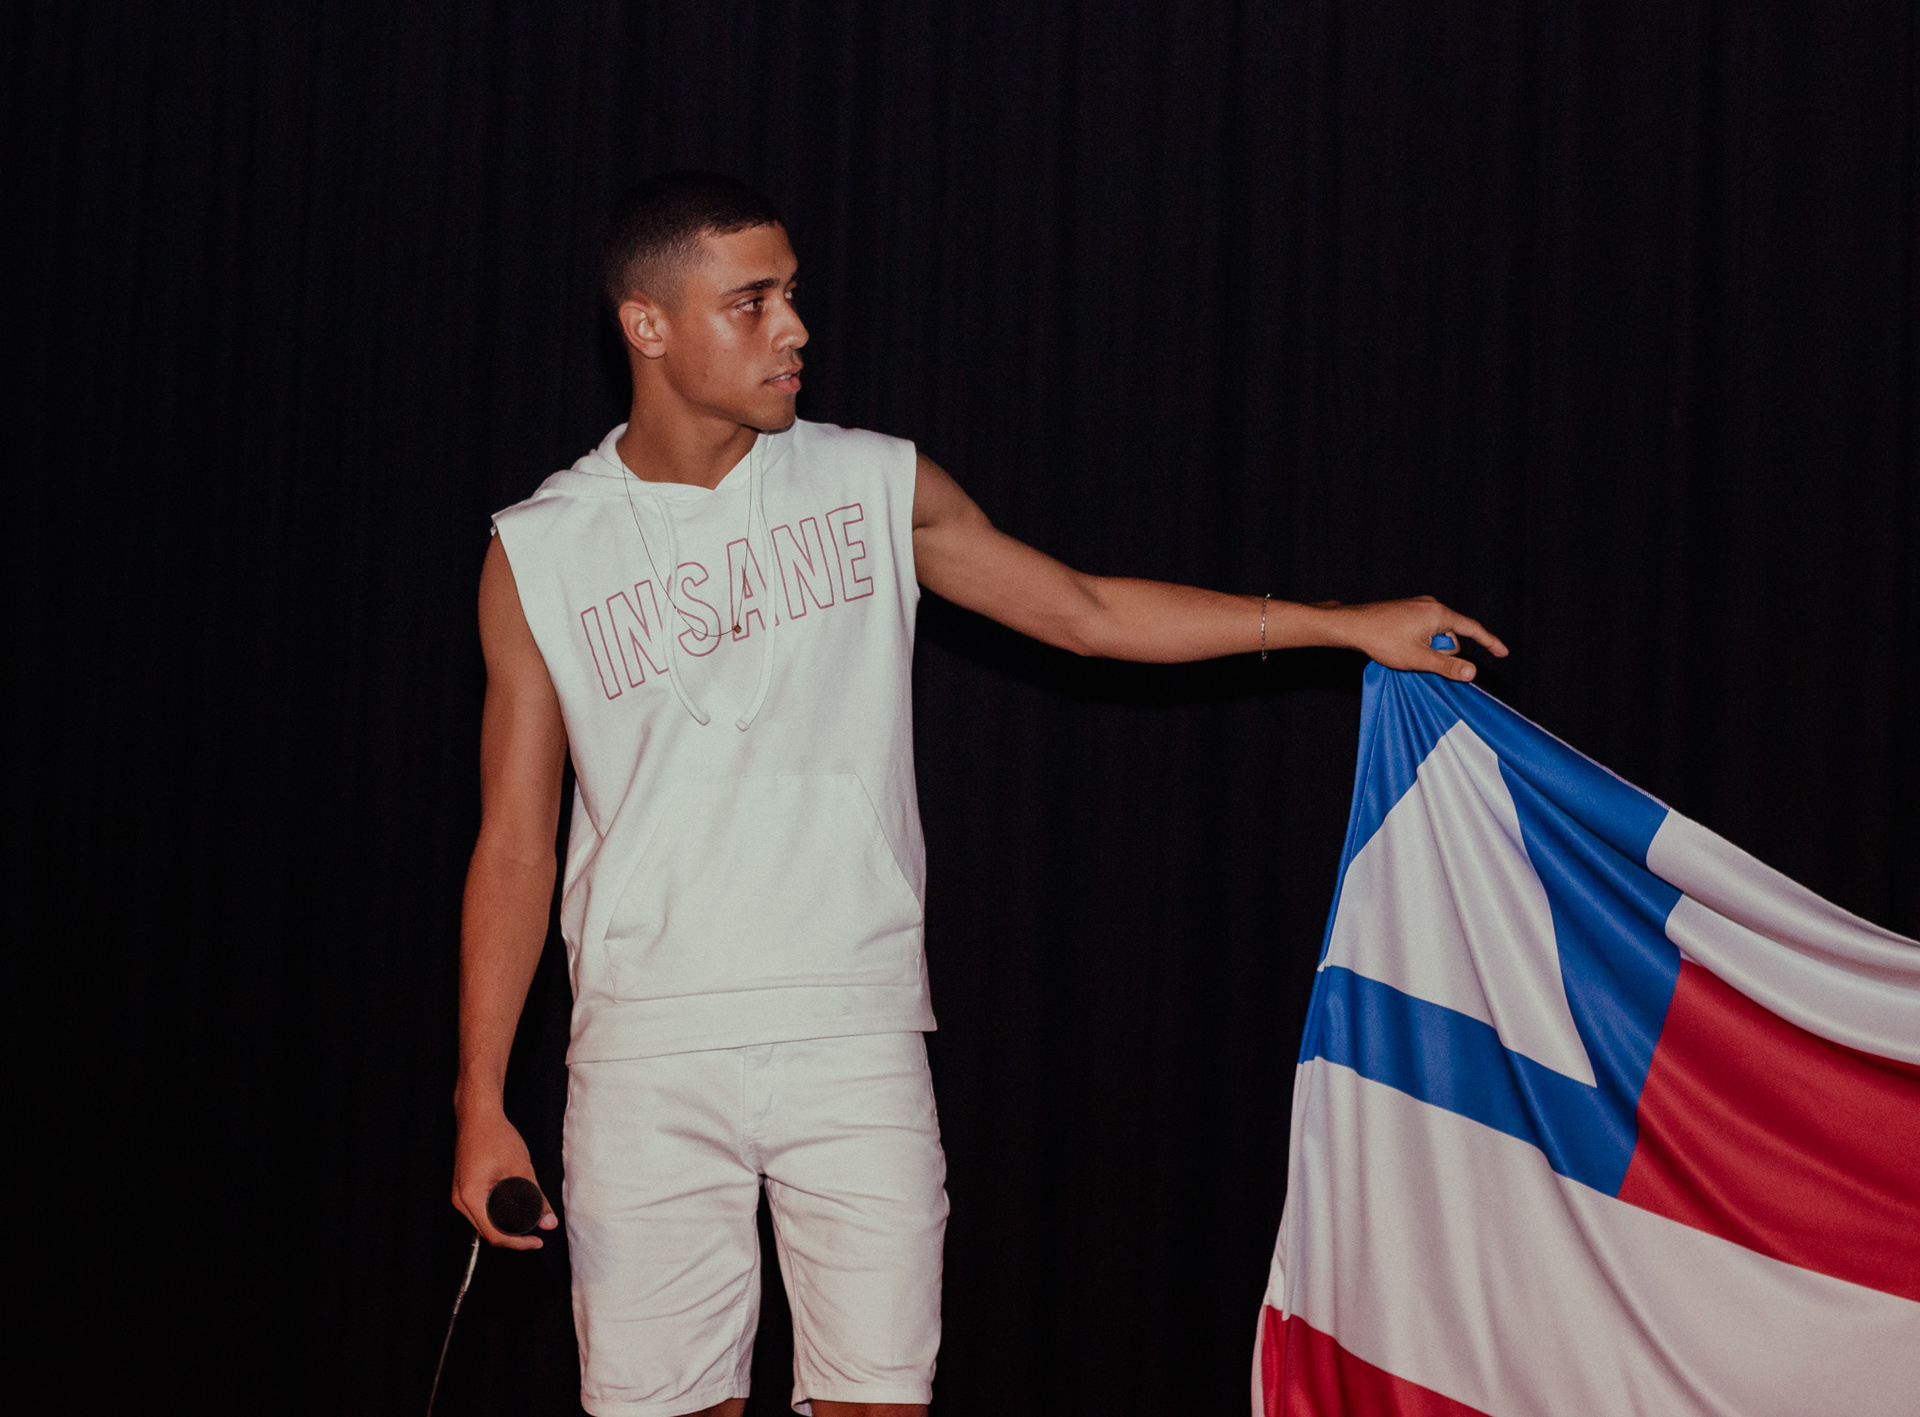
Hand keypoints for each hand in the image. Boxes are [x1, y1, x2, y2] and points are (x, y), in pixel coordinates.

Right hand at [452, 1105, 557, 1248]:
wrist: (479, 1116)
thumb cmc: (496, 1137)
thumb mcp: (521, 1169)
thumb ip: (536, 1198)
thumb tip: (549, 1223)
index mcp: (471, 1197)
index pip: (495, 1235)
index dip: (518, 1243)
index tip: (537, 1241)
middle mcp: (460, 1200)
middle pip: (488, 1232)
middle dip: (514, 1235)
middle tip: (538, 1230)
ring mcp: (461, 1195)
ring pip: (485, 1223)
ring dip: (507, 1225)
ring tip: (530, 1218)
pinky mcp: (465, 1189)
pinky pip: (482, 1211)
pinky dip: (500, 1213)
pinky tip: (517, 1207)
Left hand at [1322, 596, 1508, 680]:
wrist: (1352, 625)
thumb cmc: (1384, 641)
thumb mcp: (1418, 659)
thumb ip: (1447, 666)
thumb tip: (1473, 673)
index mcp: (1439, 614)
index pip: (1472, 629)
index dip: (1490, 642)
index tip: (1503, 653)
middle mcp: (1432, 605)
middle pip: (1451, 636)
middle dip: (1441, 653)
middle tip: (1417, 660)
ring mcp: (1418, 606)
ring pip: (1436, 635)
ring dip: (1428, 649)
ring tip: (1405, 654)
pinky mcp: (1407, 610)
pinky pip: (1424, 629)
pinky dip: (1420, 642)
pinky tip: (1403, 648)